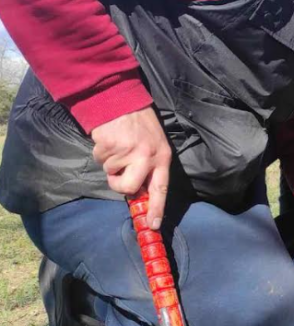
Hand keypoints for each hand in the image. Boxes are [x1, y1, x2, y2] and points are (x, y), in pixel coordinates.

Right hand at [91, 106, 170, 229]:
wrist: (120, 100)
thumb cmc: (140, 125)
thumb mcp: (155, 145)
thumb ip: (150, 167)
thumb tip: (139, 193)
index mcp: (161, 157)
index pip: (160, 188)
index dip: (156, 208)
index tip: (152, 225)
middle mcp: (146, 157)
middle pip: (128, 188)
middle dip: (119, 184)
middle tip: (118, 173)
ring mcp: (127, 152)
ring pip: (110, 173)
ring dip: (110, 162)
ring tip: (117, 145)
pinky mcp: (109, 147)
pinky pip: (100, 161)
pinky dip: (101, 153)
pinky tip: (109, 140)